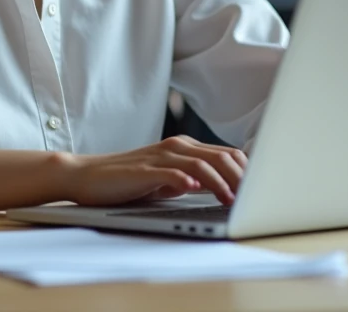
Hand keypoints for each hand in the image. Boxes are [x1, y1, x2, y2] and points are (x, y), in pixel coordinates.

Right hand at [59, 136, 246, 206]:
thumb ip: (190, 179)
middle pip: (221, 157)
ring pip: (202, 164)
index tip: (261, 191)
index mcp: (184, 148)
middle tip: (254, 200)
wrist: (87, 176)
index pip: (227, 154)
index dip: (247, 172)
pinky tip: (196, 190)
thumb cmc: (127, 181)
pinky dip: (187, 180)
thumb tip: (223, 189)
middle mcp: (175, 147)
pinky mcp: (143, 170)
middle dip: (242, 179)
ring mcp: (159, 157)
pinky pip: (171, 173)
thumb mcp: (166, 180)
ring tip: (233, 201)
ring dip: (222, 183)